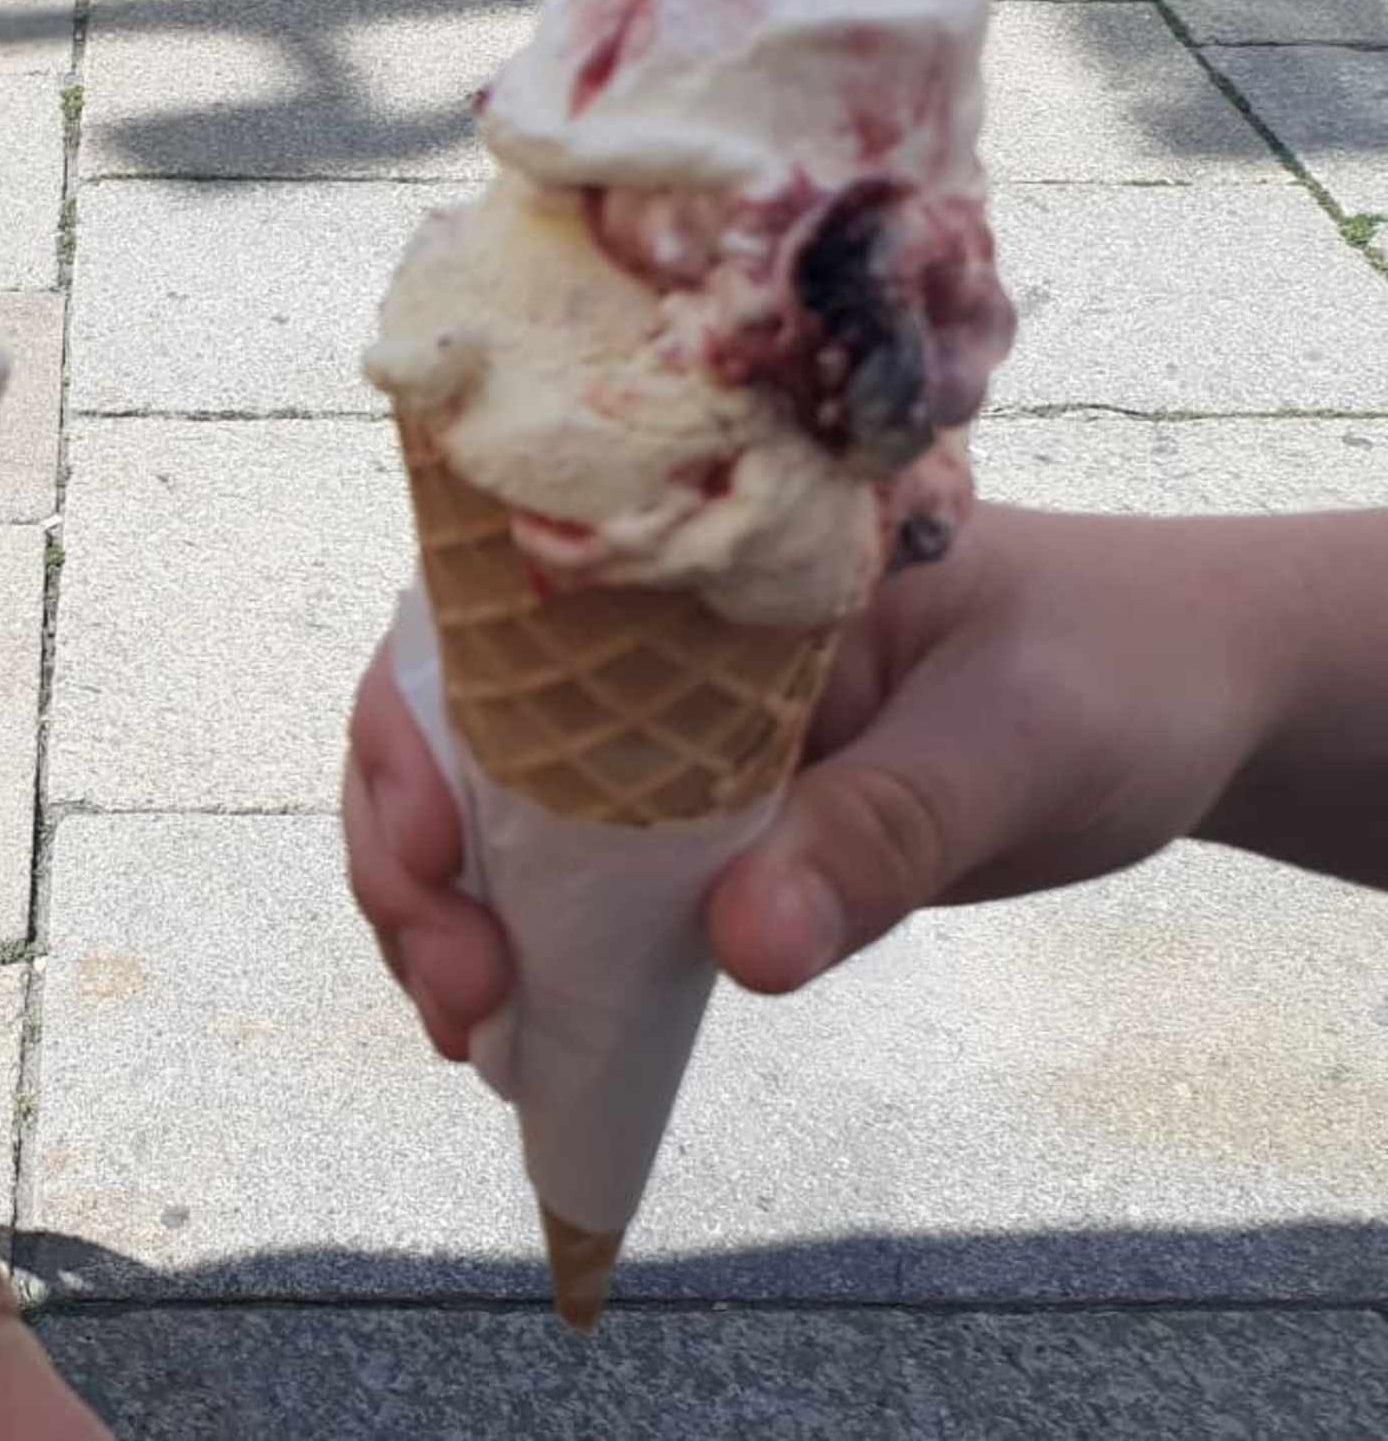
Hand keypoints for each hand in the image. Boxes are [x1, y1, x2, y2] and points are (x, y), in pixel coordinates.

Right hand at [345, 505, 1293, 1049]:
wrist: (1190, 701)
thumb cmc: (1116, 669)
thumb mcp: (1016, 741)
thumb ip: (886, 832)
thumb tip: (740, 948)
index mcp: (694, 565)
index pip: (492, 615)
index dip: (411, 728)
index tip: (420, 850)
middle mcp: (646, 642)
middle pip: (450, 725)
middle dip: (409, 856)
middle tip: (457, 989)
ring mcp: (661, 735)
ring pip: (489, 810)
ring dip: (444, 916)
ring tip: (470, 1030)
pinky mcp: (698, 821)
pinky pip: (574, 880)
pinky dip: (527, 952)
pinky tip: (514, 1033)